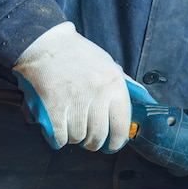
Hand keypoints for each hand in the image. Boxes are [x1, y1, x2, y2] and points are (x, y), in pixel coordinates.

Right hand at [13, 21, 152, 152]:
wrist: (43, 43)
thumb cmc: (77, 55)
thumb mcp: (108, 64)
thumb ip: (125, 84)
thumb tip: (144, 99)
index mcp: (114, 84)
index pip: (122, 125)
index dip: (117, 142)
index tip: (111, 146)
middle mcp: (97, 93)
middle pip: (99, 136)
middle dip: (92, 143)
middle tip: (87, 141)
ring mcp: (74, 100)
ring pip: (77, 137)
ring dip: (73, 138)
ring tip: (69, 127)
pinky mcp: (52, 107)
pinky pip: (59, 137)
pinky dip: (57, 139)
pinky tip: (56, 129)